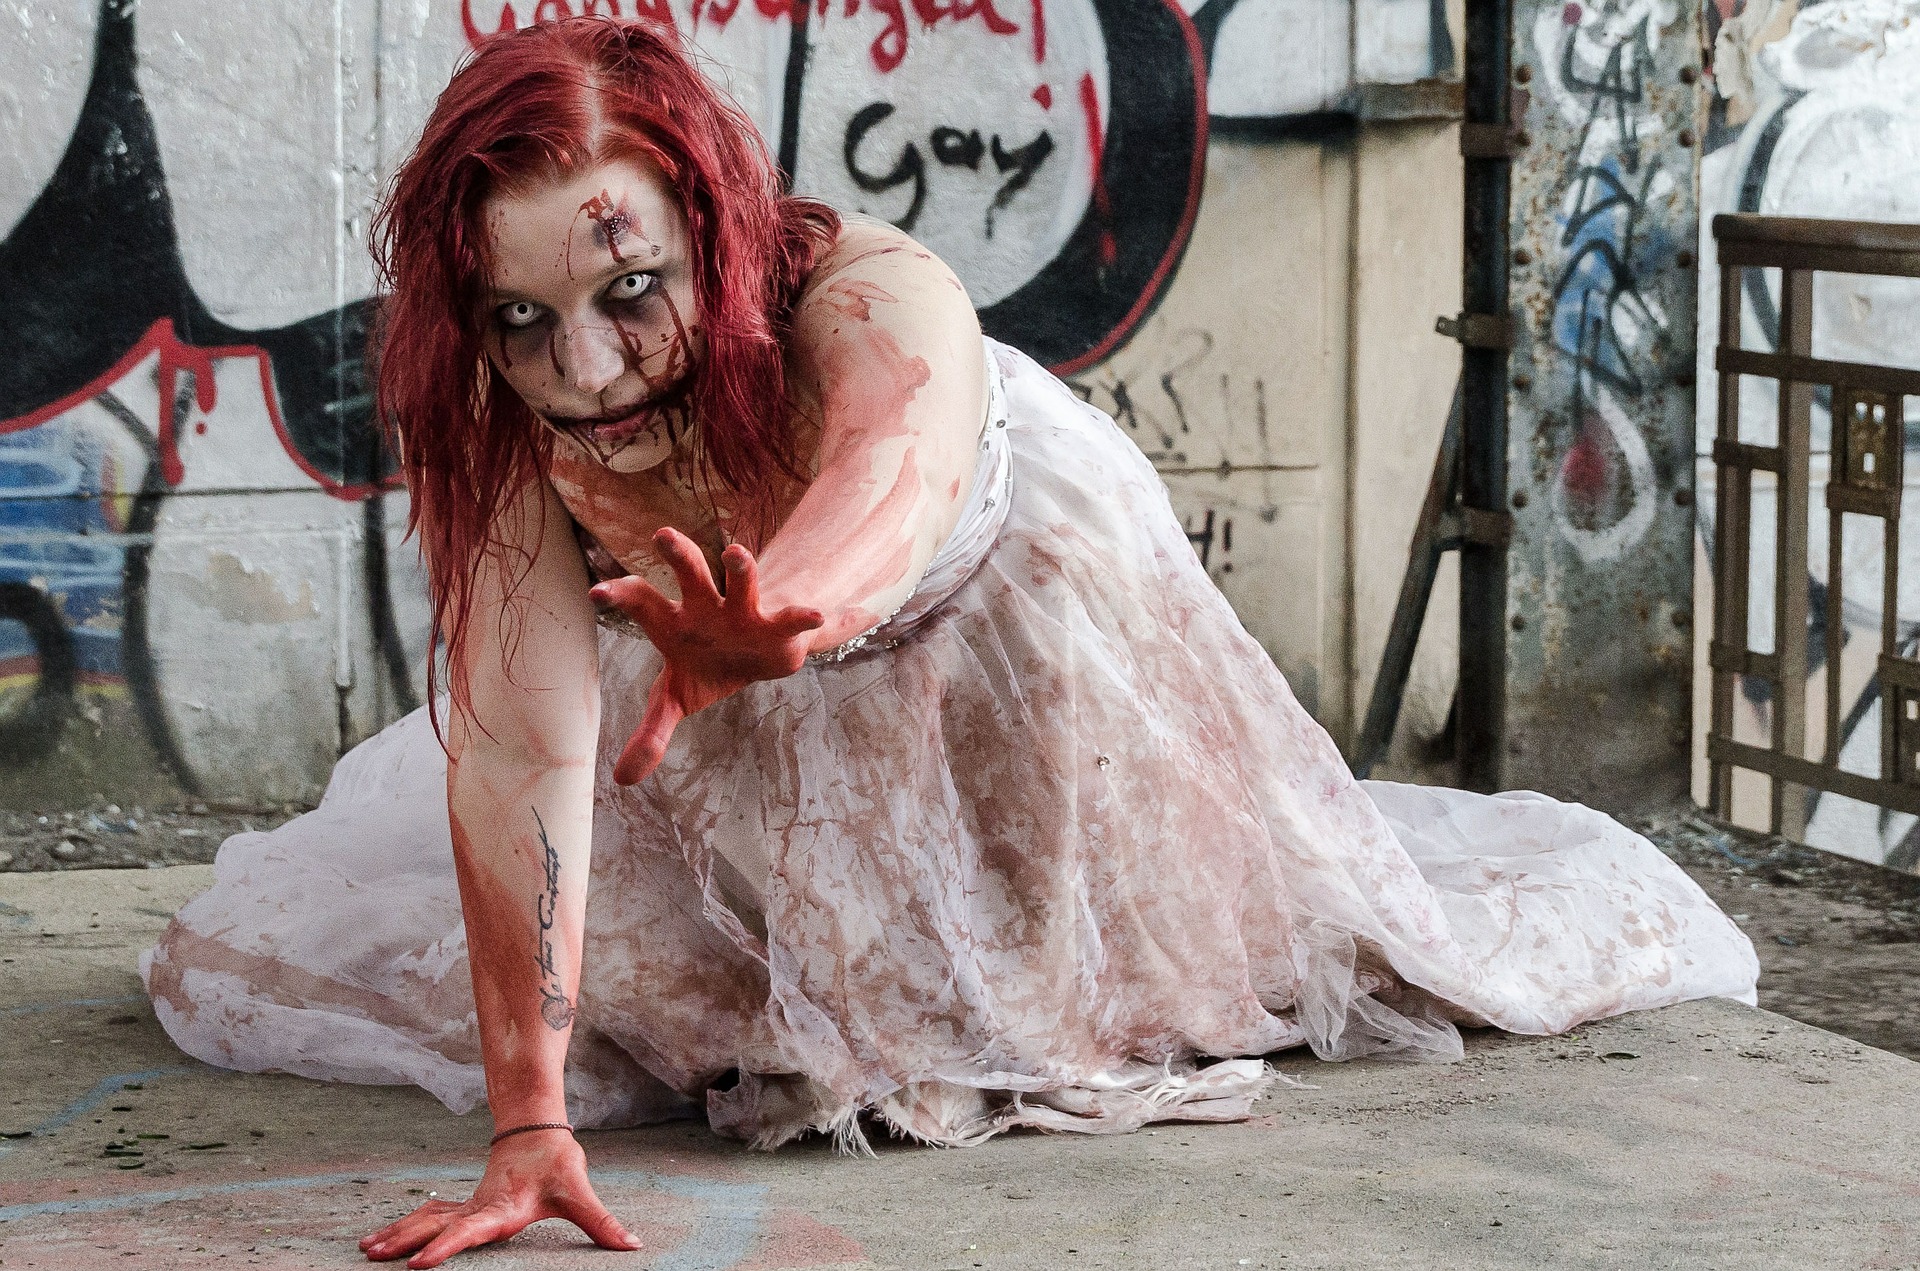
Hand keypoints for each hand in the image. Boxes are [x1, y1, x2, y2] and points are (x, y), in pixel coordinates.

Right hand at [358, 1130, 639, 1267]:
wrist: (538, 1129)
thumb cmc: (557, 1161)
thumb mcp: (579, 1192)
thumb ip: (601, 1222)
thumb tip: (632, 1246)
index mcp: (501, 1208)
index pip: (468, 1231)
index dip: (443, 1248)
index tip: (415, 1264)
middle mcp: (479, 1207)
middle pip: (435, 1226)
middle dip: (404, 1241)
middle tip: (371, 1256)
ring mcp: (469, 1204)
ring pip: (427, 1219)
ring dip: (398, 1232)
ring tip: (366, 1249)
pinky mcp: (466, 1204)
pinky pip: (431, 1216)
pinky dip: (408, 1226)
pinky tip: (385, 1237)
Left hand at [591, 528, 823, 784]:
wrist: (758, 655)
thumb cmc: (706, 668)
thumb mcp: (675, 700)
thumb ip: (651, 733)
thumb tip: (622, 780)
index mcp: (673, 620)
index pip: (641, 601)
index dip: (620, 595)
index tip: (597, 594)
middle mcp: (705, 606)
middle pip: (690, 574)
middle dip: (678, 554)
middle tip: (662, 535)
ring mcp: (742, 611)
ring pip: (740, 580)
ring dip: (740, 566)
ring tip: (734, 553)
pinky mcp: (776, 625)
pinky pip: (789, 617)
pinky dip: (802, 616)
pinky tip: (816, 616)